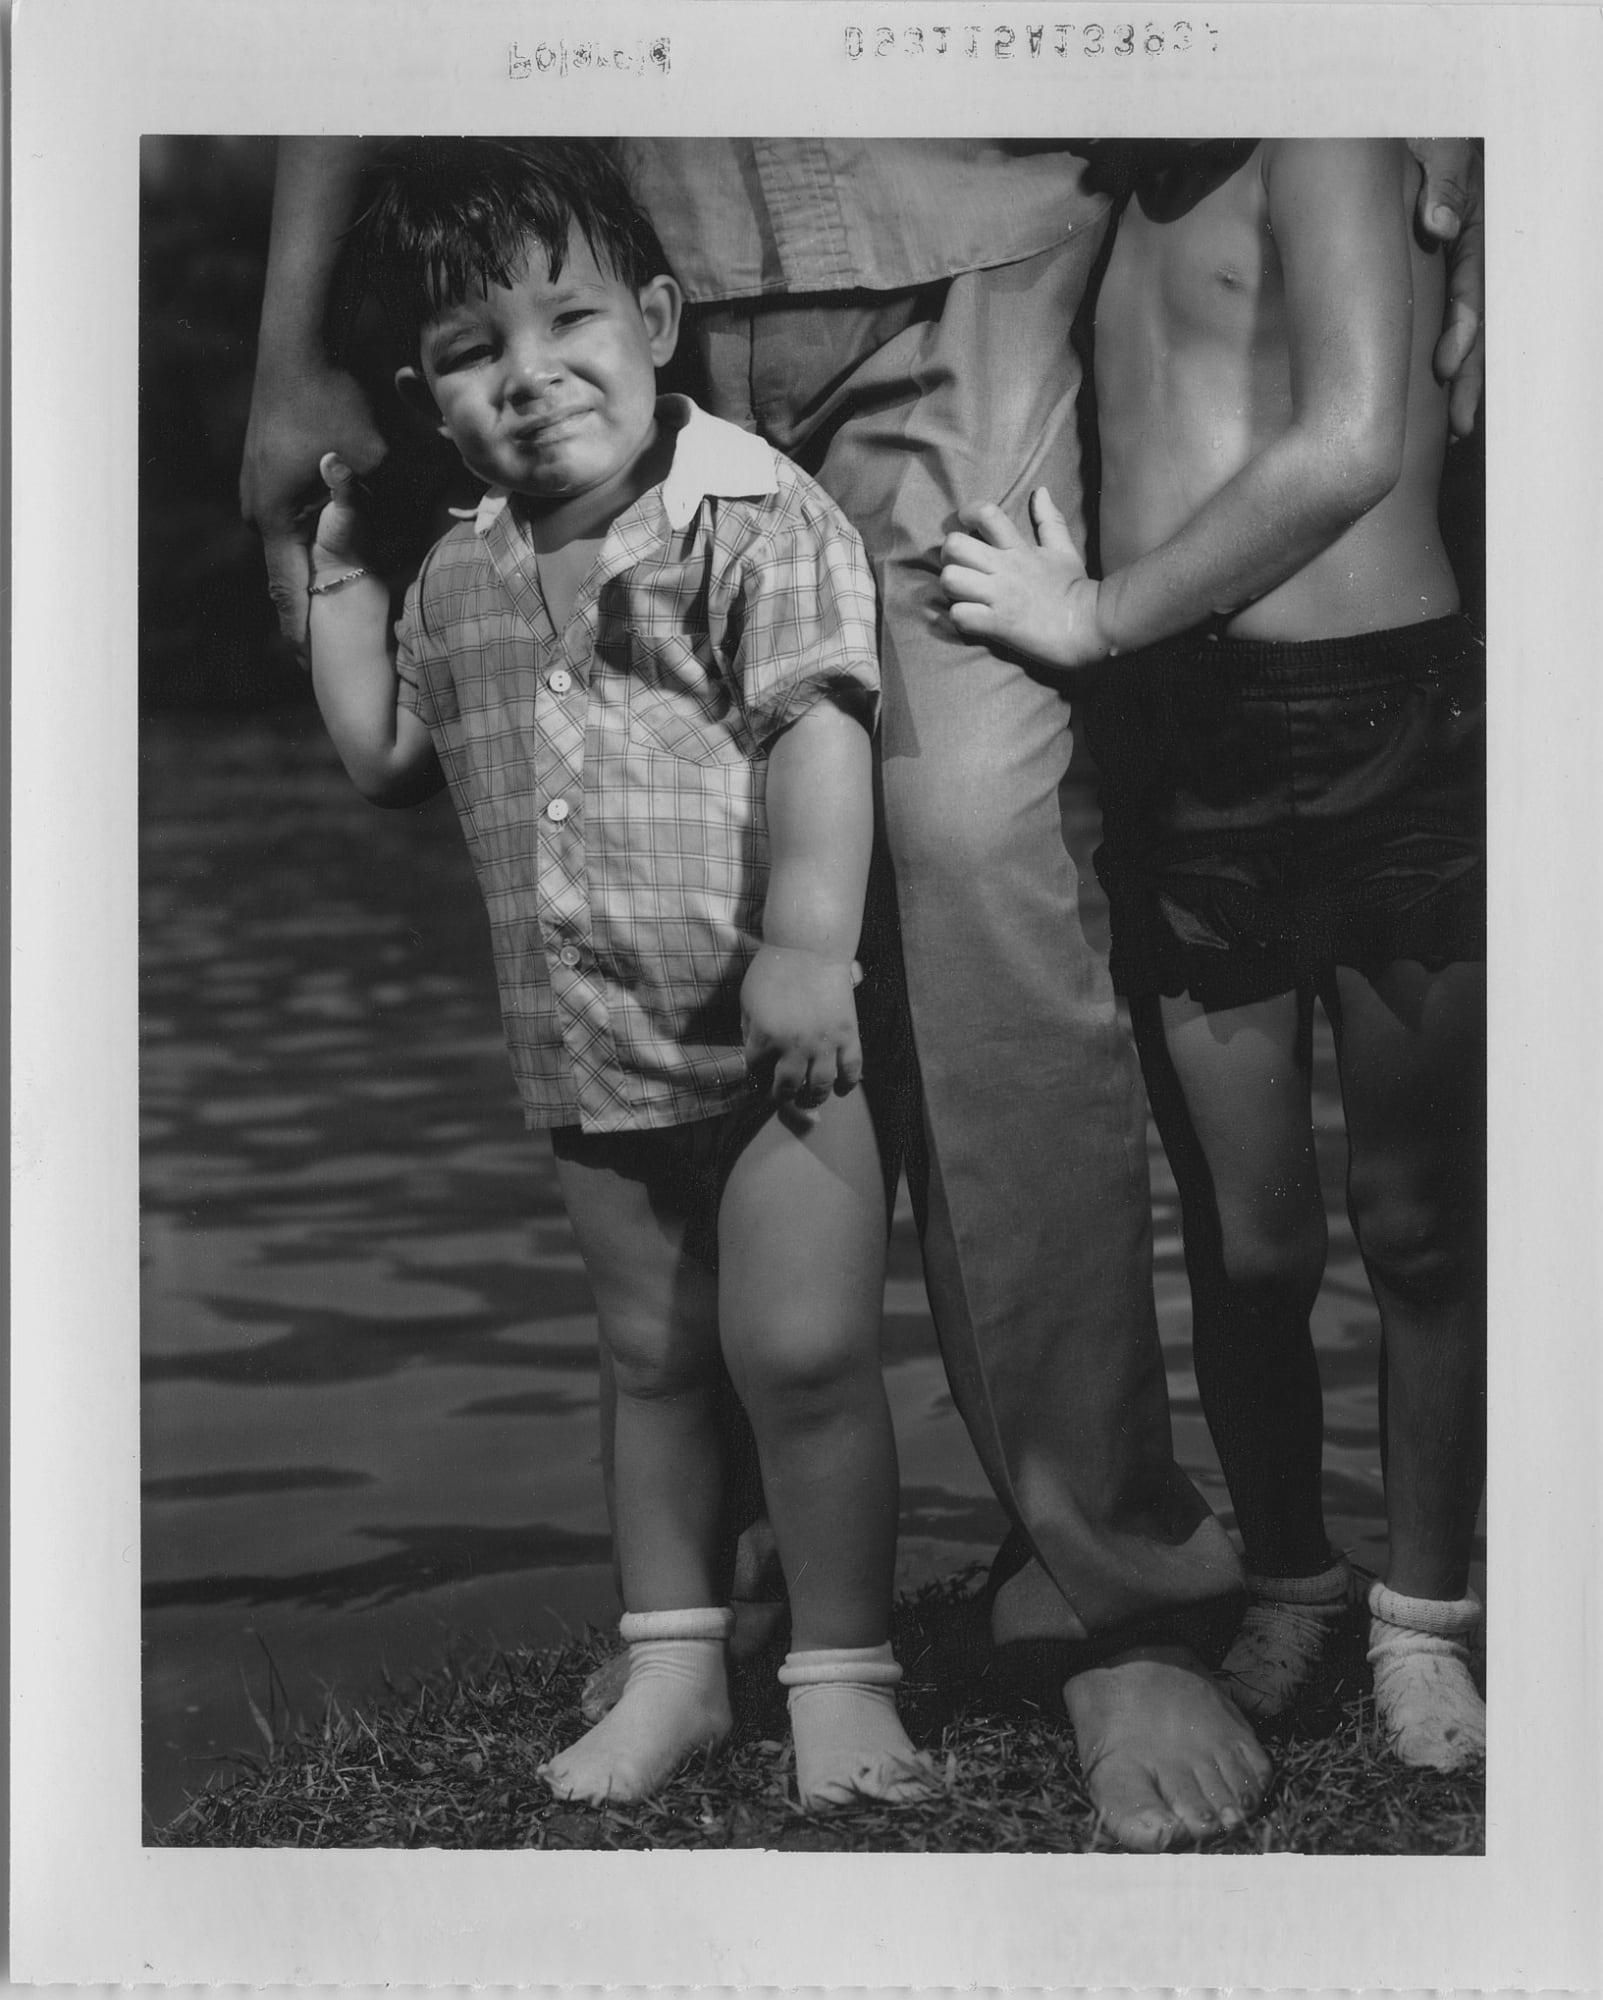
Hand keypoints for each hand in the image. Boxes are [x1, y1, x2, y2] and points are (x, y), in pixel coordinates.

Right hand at [240, 360, 387, 656]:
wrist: (301, 339)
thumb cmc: (339, 399)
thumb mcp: (374, 462)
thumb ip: (385, 511)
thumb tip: (419, 540)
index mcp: (277, 520)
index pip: (291, 597)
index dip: (303, 638)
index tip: (312, 674)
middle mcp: (259, 509)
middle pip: (289, 576)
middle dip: (312, 613)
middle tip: (328, 658)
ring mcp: (259, 486)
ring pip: (292, 545)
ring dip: (315, 573)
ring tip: (332, 615)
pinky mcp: (268, 466)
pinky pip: (293, 517)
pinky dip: (313, 540)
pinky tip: (328, 554)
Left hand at [741, 945, 862, 1133]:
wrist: (809, 948)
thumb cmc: (773, 969)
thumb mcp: (747, 1000)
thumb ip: (748, 1029)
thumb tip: (754, 1052)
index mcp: (764, 1038)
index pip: (756, 1073)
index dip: (756, 1079)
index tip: (760, 1081)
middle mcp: (793, 1046)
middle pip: (787, 1087)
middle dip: (783, 1096)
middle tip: (783, 1095)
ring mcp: (823, 1043)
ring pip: (820, 1085)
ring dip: (814, 1097)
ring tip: (810, 1098)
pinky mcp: (848, 1035)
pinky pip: (851, 1068)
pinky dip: (848, 1084)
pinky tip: (840, 1090)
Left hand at [940, 489, 1108, 670]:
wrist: (1089, 626)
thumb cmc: (1074, 589)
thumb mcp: (1064, 550)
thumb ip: (1050, 520)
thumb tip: (1041, 491)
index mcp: (1019, 548)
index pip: (986, 514)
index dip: (967, 513)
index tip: (965, 523)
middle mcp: (1005, 569)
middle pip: (955, 546)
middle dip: (949, 555)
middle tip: (959, 565)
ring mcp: (1000, 596)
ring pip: (951, 580)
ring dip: (951, 587)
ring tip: (963, 593)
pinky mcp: (998, 624)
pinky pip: (960, 615)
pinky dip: (960, 618)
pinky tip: (971, 618)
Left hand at [1406, 138, 1483, 436]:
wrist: (1360, 117)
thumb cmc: (1405, 123)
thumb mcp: (1433, 139)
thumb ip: (1441, 176)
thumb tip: (1437, 226)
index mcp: (1465, 220)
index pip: (1473, 282)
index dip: (1462, 327)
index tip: (1446, 366)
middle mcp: (1456, 246)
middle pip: (1471, 316)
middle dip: (1469, 372)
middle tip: (1460, 422)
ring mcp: (1437, 260)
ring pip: (1455, 324)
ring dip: (1460, 375)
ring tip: (1458, 425)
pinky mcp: (1410, 271)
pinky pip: (1427, 317)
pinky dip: (1434, 354)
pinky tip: (1433, 397)